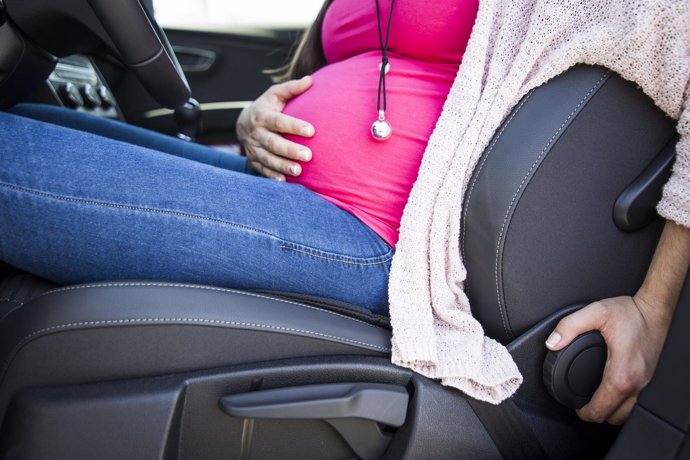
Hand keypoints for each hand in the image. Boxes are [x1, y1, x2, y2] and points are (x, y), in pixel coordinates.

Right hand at [236, 75, 314, 180]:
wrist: (243, 123)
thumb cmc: (266, 107)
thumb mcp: (274, 94)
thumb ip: (291, 88)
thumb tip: (310, 80)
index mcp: (262, 116)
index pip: (279, 121)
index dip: (294, 125)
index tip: (311, 131)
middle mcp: (256, 133)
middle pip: (273, 143)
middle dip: (290, 150)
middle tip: (308, 155)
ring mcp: (253, 148)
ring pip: (267, 159)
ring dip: (282, 166)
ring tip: (298, 171)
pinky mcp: (253, 160)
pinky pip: (262, 170)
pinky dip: (272, 176)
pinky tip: (284, 181)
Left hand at [545, 295, 671, 424]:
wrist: (654, 310)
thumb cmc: (631, 312)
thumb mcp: (595, 312)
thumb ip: (570, 326)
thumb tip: (552, 342)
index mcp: (621, 373)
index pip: (600, 409)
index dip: (583, 412)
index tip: (574, 407)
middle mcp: (636, 383)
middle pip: (613, 417)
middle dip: (595, 414)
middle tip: (581, 405)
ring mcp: (645, 383)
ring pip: (627, 414)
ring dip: (610, 411)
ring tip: (595, 401)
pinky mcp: (648, 379)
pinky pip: (635, 402)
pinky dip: (622, 403)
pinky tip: (611, 393)